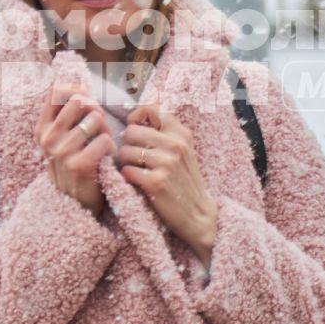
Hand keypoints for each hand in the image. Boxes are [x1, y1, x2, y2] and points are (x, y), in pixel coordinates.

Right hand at [36, 78, 111, 216]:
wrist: (71, 206)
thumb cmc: (71, 168)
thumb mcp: (58, 142)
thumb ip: (65, 117)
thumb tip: (79, 86)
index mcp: (42, 129)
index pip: (57, 92)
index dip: (76, 90)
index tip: (87, 100)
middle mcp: (48, 138)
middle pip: (80, 101)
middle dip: (95, 110)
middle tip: (98, 128)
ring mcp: (62, 151)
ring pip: (96, 118)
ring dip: (106, 129)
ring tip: (103, 145)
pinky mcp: (79, 164)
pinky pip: (106, 140)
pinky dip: (111, 149)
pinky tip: (106, 160)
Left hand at [119, 101, 218, 262]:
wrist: (198, 214)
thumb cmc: (185, 182)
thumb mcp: (183, 152)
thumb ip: (165, 134)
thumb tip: (135, 120)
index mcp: (181, 134)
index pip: (152, 109)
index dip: (136, 117)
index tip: (135, 128)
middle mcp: (175, 145)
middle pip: (131, 131)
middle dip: (128, 145)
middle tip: (135, 158)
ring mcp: (166, 164)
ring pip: (126, 152)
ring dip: (126, 163)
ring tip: (138, 172)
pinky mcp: (156, 182)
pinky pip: (127, 171)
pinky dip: (128, 177)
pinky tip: (138, 183)